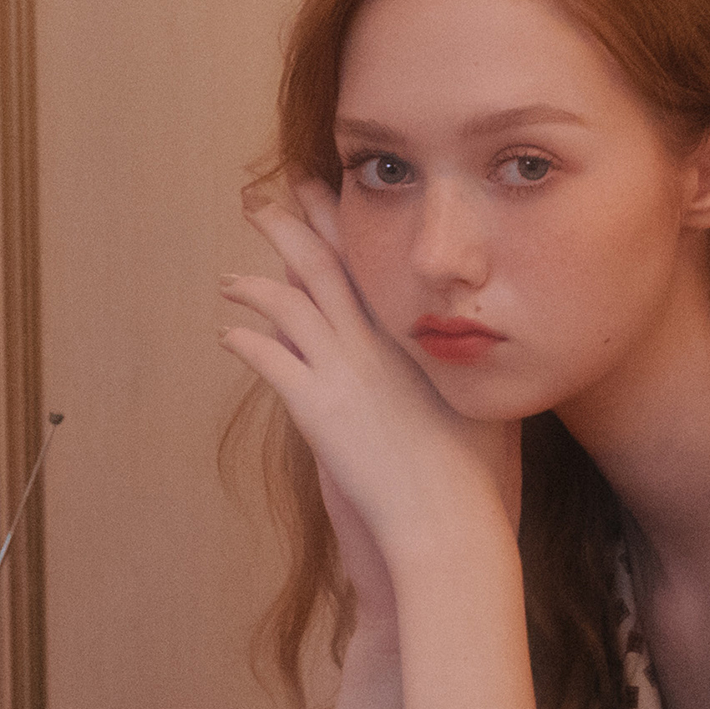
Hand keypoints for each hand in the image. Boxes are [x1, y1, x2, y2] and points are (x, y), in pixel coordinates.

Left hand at [218, 174, 519, 573]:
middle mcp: (379, 341)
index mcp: (418, 335)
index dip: (343, 222)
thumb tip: (475, 358)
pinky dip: (245, 342)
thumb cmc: (474, 472)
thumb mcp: (481, 405)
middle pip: (323, 263)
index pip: (372, 261)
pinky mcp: (316, 407)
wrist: (448, 516)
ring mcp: (345, 371)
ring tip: (229, 279)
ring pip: (288, 303)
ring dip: (253, 285)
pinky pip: (269, 359)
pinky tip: (229, 336)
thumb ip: (465, 374)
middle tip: (262, 200)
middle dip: (289, 225)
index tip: (321, 192)